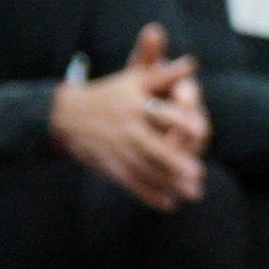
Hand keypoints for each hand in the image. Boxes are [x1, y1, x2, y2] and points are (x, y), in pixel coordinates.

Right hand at [50, 22, 207, 208]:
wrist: (65, 114)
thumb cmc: (110, 92)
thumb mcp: (133, 78)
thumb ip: (162, 73)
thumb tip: (190, 64)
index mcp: (134, 104)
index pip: (160, 113)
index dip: (181, 122)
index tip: (204, 131)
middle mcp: (125, 128)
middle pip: (152, 147)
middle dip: (175, 162)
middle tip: (198, 174)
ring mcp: (115, 148)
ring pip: (144, 169)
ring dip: (168, 183)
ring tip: (192, 194)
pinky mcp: (109, 165)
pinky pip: (130, 182)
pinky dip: (149, 194)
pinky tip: (169, 204)